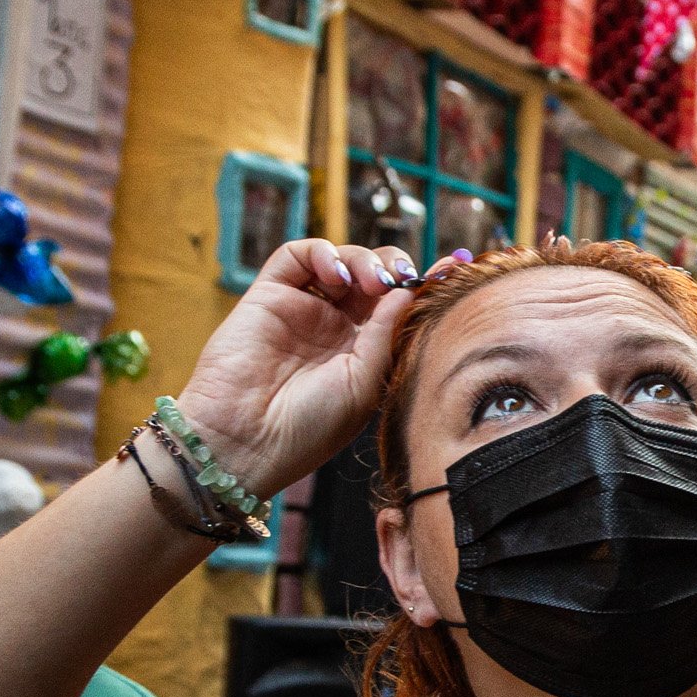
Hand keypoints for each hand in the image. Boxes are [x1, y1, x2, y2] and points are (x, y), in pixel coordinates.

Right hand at [174, 240, 422, 497]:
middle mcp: (334, 328)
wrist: (244, 442)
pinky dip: (323, 253)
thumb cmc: (307, 428)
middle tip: (403, 278)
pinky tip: (337, 276)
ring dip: (364, 259)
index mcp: (362, 353)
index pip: (397, 306)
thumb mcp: (363, 385)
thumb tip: (410, 291)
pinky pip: (297, 256)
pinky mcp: (268, 295)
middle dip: (395, 268)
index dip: (423, 285)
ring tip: (372, 281)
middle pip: (374, 276)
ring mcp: (302, 309)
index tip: (452, 269)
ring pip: (341, 260)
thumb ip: (386, 335)